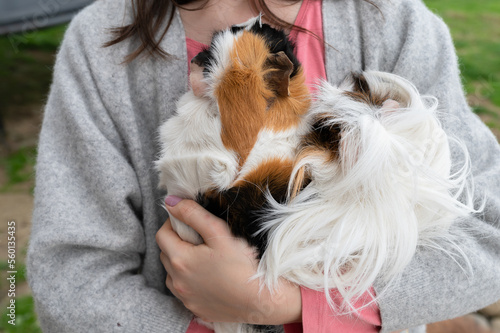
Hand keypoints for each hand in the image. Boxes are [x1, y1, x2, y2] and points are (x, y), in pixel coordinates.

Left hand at [155, 197, 301, 324]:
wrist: (260, 301)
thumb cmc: (242, 265)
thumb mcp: (219, 232)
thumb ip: (193, 214)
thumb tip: (170, 202)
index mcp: (180, 260)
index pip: (162, 234)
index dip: (174, 223)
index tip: (191, 222)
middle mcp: (177, 281)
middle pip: (165, 253)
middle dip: (178, 242)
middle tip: (200, 238)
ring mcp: (185, 297)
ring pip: (172, 273)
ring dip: (181, 262)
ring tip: (205, 258)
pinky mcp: (195, 308)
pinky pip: (184, 290)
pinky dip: (190, 281)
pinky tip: (209, 277)